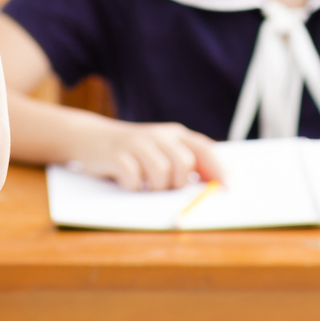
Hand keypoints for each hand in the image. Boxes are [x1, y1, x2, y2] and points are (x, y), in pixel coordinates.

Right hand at [65, 116, 221, 191]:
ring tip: (144, 183)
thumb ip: (186, 160)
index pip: (203, 148)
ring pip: (161, 174)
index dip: (218, 168)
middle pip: (183, 163)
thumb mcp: (161, 149)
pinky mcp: (117, 154)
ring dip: (154, 187)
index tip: (228, 187)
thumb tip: (216, 184)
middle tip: (164, 185)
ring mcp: (136, 143)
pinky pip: (135, 180)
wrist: (91, 137)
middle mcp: (157, 135)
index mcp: (174, 133)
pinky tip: (126, 180)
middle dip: (178, 182)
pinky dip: (133, 187)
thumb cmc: (134, 151)